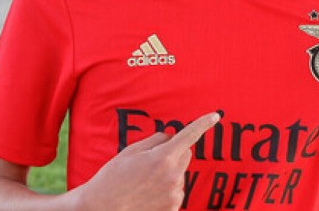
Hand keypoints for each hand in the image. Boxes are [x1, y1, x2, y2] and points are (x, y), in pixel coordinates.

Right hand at [75, 111, 219, 210]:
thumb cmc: (112, 178)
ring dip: (169, 173)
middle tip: (151, 160)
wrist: (102, 209)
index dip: (203, 124)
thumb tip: (170, 137)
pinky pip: (176, 191)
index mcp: (162, 158)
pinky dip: (167, 189)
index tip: (215, 116)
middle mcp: (173, 176)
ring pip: (180, 174)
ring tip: (144, 183)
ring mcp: (174, 194)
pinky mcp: (173, 208)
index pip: (189, 135)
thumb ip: (154, 141)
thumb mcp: (130, 152)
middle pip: (185, 154)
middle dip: (174, 152)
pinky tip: (148, 194)